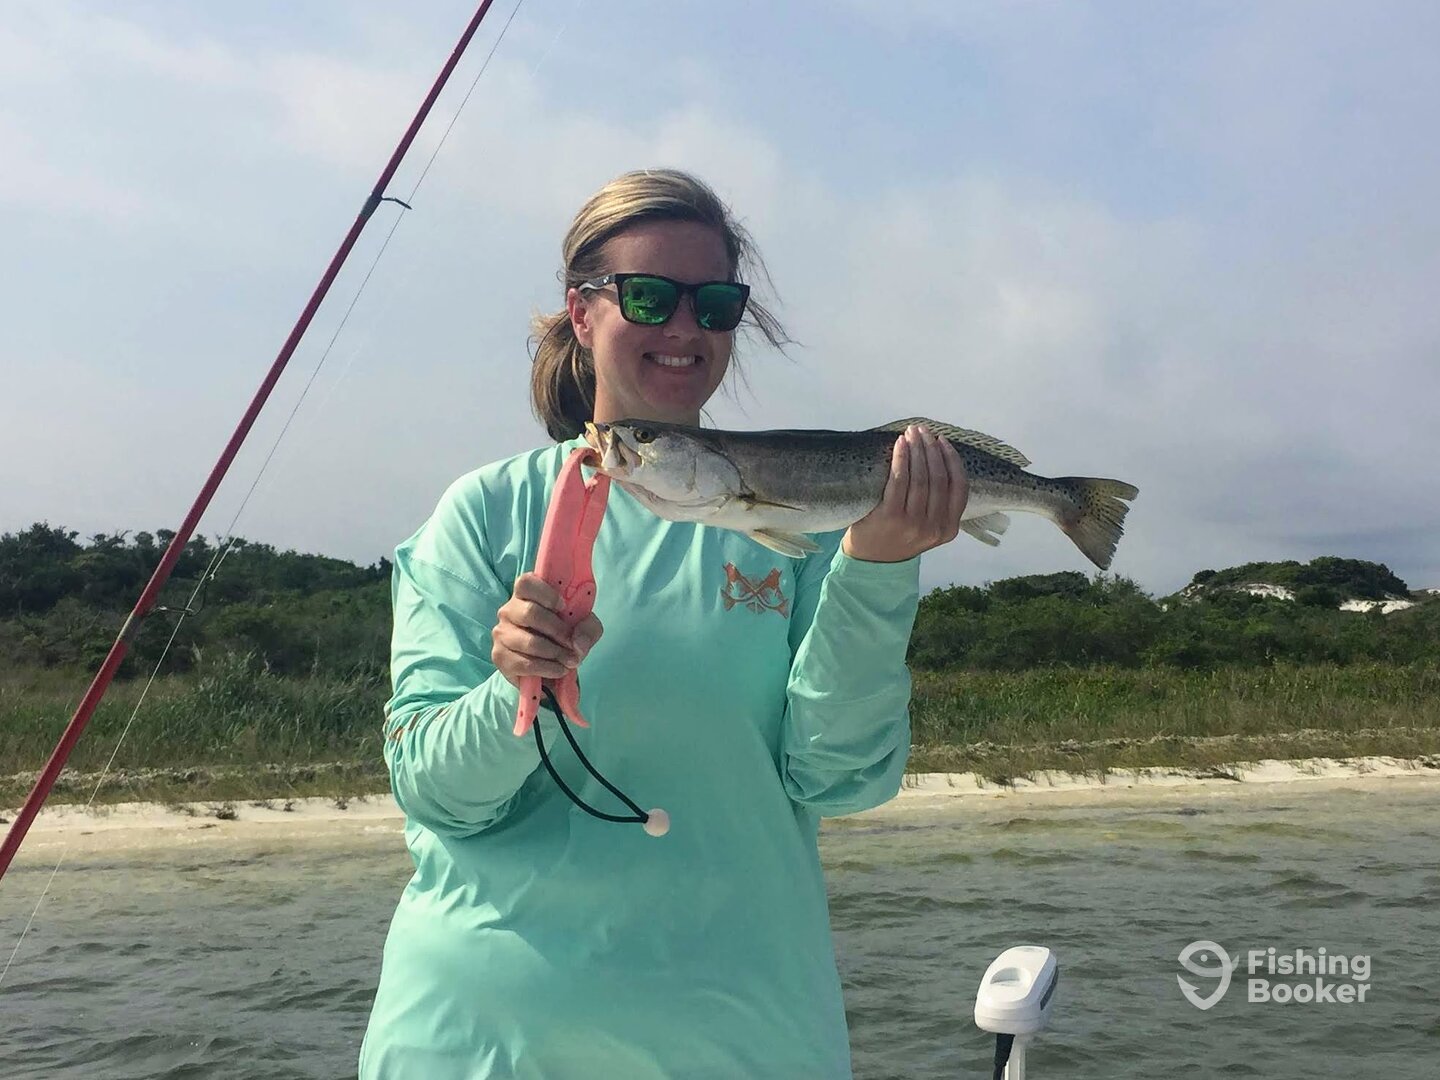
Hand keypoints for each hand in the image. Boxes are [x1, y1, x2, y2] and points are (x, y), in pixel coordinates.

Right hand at [492, 572, 603, 687]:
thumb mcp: (585, 628)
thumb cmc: (564, 638)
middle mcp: (509, 610)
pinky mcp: (500, 656)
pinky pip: (525, 663)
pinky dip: (547, 668)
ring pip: (529, 641)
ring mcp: (501, 633)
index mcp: (526, 595)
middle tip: (571, 643)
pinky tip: (558, 669)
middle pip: (530, 612)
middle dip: (557, 630)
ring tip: (569, 661)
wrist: (551, 669)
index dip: (546, 594)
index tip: (563, 607)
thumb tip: (577, 643)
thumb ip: (588, 628)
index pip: (526, 583)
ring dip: (555, 653)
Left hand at [841, 423, 968, 562]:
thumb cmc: (899, 537)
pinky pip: (899, 480)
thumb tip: (941, 459)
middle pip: (939, 478)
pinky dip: (901, 458)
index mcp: (949, 529)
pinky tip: (900, 444)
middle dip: (932, 449)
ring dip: (917, 449)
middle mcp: (934, 527)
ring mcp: (912, 523)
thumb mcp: (929, 529)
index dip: (953, 460)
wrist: (871, 562)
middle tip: (924, 431)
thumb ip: (940, 506)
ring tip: (912, 433)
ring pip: (921, 477)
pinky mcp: (890, 517)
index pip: (959, 487)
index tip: (943, 442)